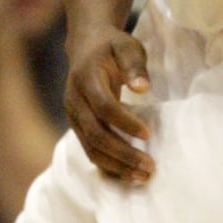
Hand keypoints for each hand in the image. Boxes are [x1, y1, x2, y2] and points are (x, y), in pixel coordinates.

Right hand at [64, 27, 154, 182]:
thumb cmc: (112, 47)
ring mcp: (72, 115)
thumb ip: (134, 65)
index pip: (103, 107)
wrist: (85, 47)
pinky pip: (90, 150)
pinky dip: (108, 165)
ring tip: (142, 176)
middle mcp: (73, 100)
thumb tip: (142, 88)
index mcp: (85, 78)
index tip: (148, 134)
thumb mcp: (127, 46)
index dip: (125, 123)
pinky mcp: (77, 126)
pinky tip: (129, 174)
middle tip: (150, 166)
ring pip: (90, 148)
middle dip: (122, 153)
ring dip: (116, 165)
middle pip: (95, 134)